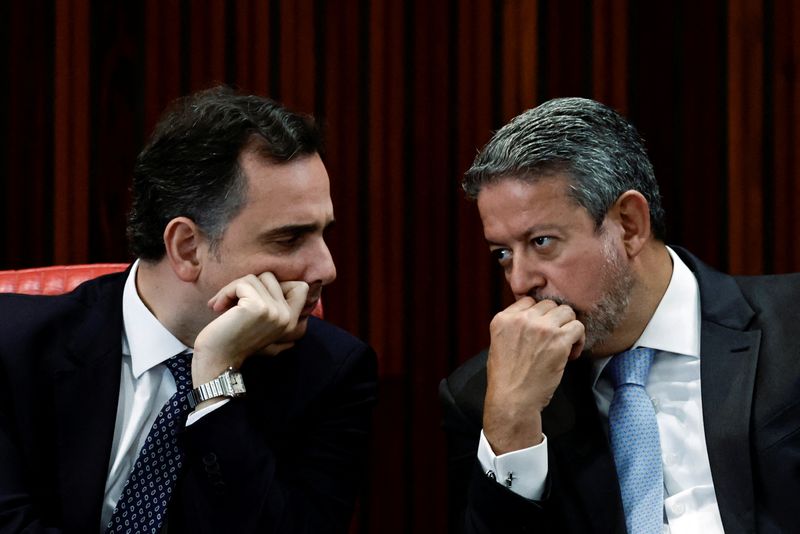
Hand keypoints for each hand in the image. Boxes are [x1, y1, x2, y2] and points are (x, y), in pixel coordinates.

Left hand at [192, 273, 308, 386]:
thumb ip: (273, 308)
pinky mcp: (258, 307)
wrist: (217, 361)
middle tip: (231, 301)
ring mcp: (274, 311)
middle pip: (270, 277)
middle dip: (246, 285)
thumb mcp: (261, 325)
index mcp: (291, 321)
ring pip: (253, 278)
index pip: (301, 287)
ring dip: (231, 289)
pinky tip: (218, 307)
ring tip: (222, 306)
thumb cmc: (232, 341)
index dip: (277, 284)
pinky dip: (225, 292)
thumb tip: (278, 283)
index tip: (254, 296)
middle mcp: (286, 316)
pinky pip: (241, 284)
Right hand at [483, 297, 584, 453]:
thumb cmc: (506, 378)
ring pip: (566, 312)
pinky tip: (571, 353)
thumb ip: (513, 327)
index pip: (529, 302)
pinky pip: (577, 327)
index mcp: (503, 319)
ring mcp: (541, 328)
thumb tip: (535, 318)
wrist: (512, 400)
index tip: (541, 331)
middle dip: (555, 320)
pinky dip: (578, 339)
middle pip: (549, 304)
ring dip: (568, 326)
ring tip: (565, 344)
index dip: (539, 316)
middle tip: (555, 339)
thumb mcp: (498, 344)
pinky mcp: (558, 341)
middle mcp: (521, 319)